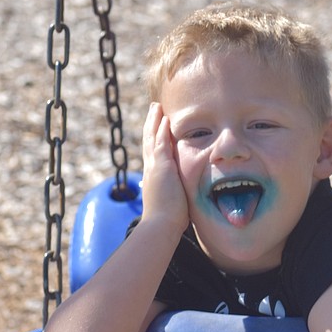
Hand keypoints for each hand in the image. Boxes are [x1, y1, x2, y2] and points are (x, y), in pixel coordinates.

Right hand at [141, 103, 188, 232]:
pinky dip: (162, 131)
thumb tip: (182, 195)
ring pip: (152, 138)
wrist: (161, 225)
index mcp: (154, 176)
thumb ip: (176, 192)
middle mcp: (151, 169)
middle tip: (154, 109)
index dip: (154, 137)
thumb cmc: (168, 219)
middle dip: (151, 124)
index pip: (153, 152)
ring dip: (155, 121)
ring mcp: (154, 167)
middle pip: (149, 140)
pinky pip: (161, 144)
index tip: (158, 126)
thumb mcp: (172, 200)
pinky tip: (165, 119)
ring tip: (157, 107)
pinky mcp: (161, 168)